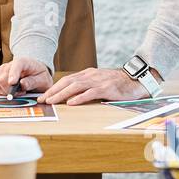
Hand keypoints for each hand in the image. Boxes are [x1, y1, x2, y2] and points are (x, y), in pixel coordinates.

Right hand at [0, 56, 52, 94]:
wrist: (35, 72)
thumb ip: (33, 82)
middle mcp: (9, 65)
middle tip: (20, 93)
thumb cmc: (39, 76)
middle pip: (1, 78)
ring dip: (3, 92)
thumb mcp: (43, 79)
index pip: (16, 65)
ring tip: (14, 92)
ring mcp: (1, 70)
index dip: (13, 74)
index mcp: (23, 62)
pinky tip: (5, 92)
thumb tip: (22, 84)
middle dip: (8, 90)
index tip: (12, 83)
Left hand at [40, 67, 158, 105]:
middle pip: (67, 82)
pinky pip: (90, 93)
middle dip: (53, 91)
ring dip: (61, 94)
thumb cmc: (117, 84)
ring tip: (52, 101)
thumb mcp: (99, 83)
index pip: (67, 80)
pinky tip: (71, 103)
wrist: (136, 81)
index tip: (44, 96)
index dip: (54, 88)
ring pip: (75, 87)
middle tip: (42, 100)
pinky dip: (79, 98)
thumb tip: (70, 97)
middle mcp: (91, 76)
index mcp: (87, 74)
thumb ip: (86, 87)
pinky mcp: (106, 88)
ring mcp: (98, 81)